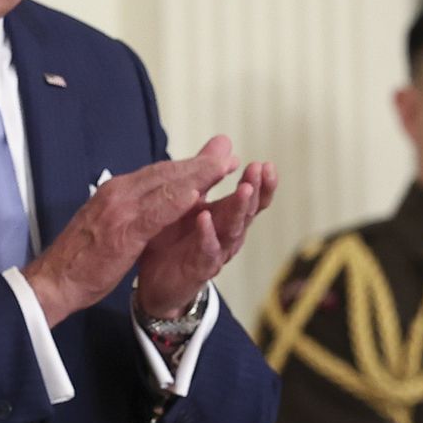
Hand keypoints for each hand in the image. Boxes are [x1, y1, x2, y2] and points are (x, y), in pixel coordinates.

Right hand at [22, 137, 241, 325]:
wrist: (53, 282)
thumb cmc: (79, 260)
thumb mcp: (107, 227)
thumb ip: (128, 211)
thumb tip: (149, 203)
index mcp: (114, 192)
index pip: (156, 173)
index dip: (187, 166)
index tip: (212, 161)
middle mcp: (117, 193)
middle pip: (164, 173)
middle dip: (198, 164)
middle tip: (226, 156)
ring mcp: (119, 210)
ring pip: (164, 186)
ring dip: (196, 175)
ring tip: (222, 166)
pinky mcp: (122, 231)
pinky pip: (155, 212)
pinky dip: (177, 200)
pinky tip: (197, 194)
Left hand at [136, 159, 278, 316]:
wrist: (156, 282)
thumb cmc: (176, 239)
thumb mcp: (191, 201)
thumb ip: (207, 173)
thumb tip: (224, 141)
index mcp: (226, 216)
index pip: (252, 198)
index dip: (262, 183)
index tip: (267, 164)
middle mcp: (226, 234)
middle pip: (247, 211)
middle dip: (255, 190)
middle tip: (259, 169)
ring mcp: (214, 252)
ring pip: (232, 230)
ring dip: (238, 209)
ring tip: (243, 189)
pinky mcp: (197, 268)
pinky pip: (206, 252)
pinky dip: (207, 235)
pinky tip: (204, 219)